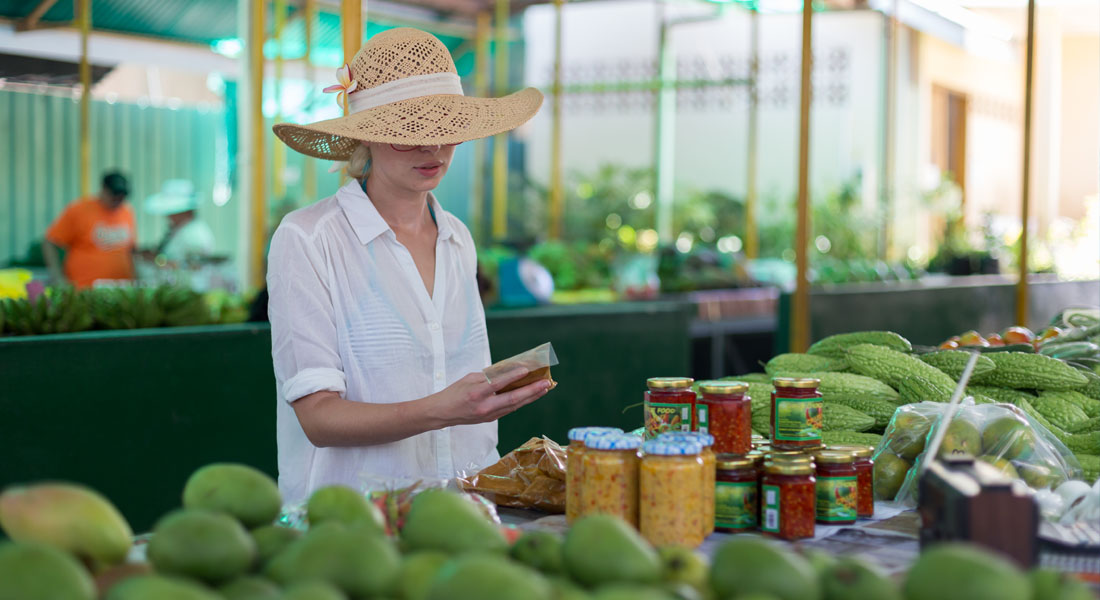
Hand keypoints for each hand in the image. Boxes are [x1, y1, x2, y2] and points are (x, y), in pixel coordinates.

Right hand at [433, 367, 551, 426]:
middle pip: (512, 399)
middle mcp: (484, 406)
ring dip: (531, 397)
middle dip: (532, 391)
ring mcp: (489, 415)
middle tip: (547, 383)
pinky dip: (521, 401)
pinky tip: (531, 395)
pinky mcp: (491, 419)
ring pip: (515, 405)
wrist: (443, 413)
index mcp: (476, 394)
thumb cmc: (454, 392)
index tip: (527, 370)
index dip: (513, 377)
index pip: (498, 384)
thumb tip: (509, 371)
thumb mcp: (469, 378)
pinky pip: (509, 409)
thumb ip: (489, 375)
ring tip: (544, 388)